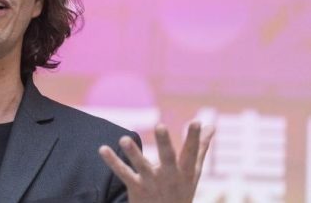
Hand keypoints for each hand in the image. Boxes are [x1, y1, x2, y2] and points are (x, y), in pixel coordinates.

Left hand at [98, 121, 214, 202]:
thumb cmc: (181, 191)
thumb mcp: (193, 171)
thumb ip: (199, 147)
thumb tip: (211, 125)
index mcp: (185, 170)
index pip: (191, 152)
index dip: (194, 138)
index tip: (196, 122)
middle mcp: (170, 176)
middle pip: (168, 158)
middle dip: (164, 143)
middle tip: (160, 125)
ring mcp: (152, 182)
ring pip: (142, 166)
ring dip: (133, 153)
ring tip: (123, 138)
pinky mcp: (136, 187)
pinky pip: (123, 173)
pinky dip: (113, 161)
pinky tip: (102, 149)